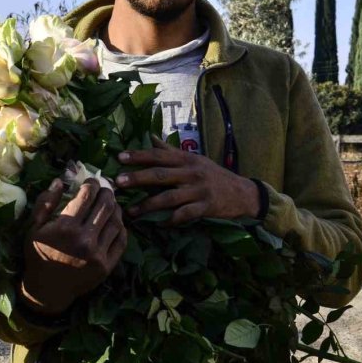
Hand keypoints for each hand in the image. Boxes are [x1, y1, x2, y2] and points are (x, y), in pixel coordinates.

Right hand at [19, 178, 126, 315]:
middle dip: (106, 192)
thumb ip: (45, 202)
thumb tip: (60, 180)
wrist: (47, 290)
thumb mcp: (33, 228)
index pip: (87, 196)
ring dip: (116, 207)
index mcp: (66, 227)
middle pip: (105, 205)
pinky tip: (116, 222)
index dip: (92, 184)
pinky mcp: (107, 266)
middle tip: (104, 188)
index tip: (91, 181)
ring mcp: (98, 254)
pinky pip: (121, 241)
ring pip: (116, 221)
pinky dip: (121, 227)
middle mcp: (85, 239)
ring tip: (111, 203)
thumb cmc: (38, 255)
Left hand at [115, 137, 260, 225]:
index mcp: (186, 159)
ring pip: (169, 197)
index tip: (119, 157)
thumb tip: (149, 137)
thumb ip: (170, 151)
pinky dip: (171, 220)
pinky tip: (159, 225)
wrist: (243, 192)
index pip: (158, 155)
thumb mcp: (194, 159)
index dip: (138, 156)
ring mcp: (199, 190)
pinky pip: (185, 215)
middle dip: (138, 178)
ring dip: (148, 205)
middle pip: (160, 174)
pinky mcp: (206, 207)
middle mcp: (191, 172)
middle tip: (118, 182)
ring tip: (131, 211)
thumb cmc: (213, 175)